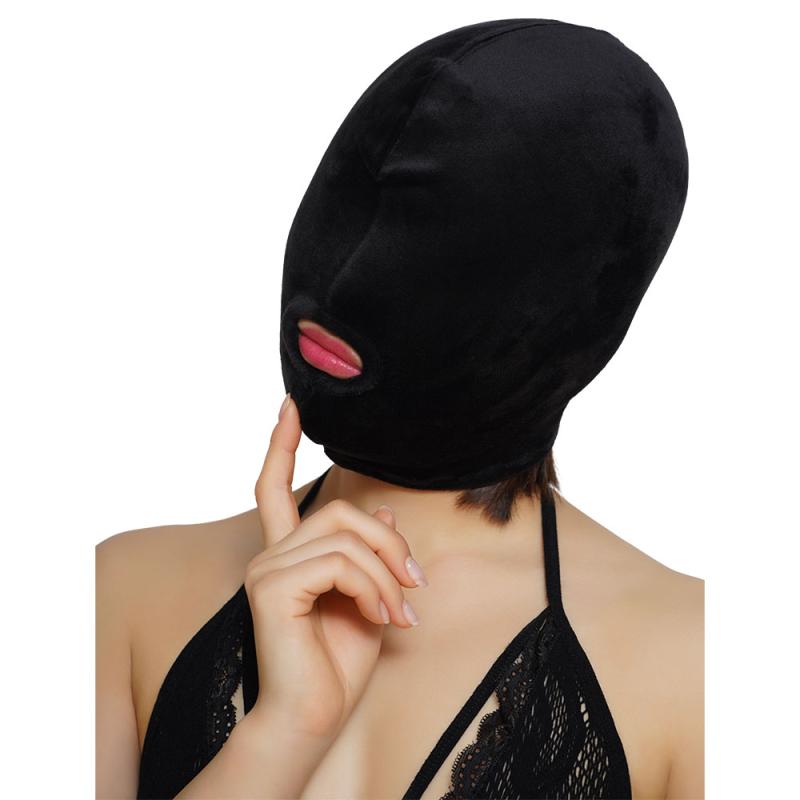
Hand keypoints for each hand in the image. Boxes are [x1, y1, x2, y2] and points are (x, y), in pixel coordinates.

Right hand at [244, 393, 425, 741]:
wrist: (315, 716)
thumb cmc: (339, 662)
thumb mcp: (369, 596)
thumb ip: (369, 552)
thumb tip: (383, 509)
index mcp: (287, 553)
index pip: (274, 486)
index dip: (282, 443)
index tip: (291, 404)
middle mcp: (270, 554)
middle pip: (338, 510)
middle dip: (388, 541)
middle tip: (415, 582)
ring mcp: (267, 569)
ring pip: (346, 536)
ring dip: (387, 573)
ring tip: (401, 610)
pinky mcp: (272, 588)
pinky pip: (340, 563)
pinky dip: (374, 586)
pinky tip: (384, 616)